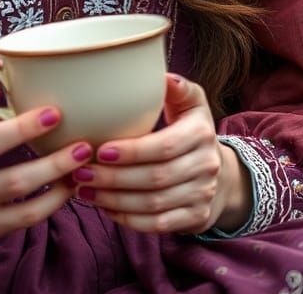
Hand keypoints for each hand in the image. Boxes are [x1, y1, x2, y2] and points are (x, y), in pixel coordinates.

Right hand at [0, 58, 93, 277]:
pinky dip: (54, 202)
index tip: (55, 112)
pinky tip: (71, 183)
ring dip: (59, 182)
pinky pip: (27, 220)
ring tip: (84, 160)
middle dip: (52, 162)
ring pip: (24, 204)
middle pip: (12, 180)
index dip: (22, 129)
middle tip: (83, 143)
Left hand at [70, 74, 251, 234]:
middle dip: (114, 178)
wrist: (221, 173)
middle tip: (80, 173)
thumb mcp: (191, 103)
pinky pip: (159, 225)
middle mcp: (206, 165)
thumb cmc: (190, 130)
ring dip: (115, 201)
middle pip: (155, 178)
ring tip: (84, 191)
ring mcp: (202, 195)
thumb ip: (177, 88)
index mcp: (201, 132)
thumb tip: (163, 77)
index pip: (163, 146)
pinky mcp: (196, 218)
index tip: (100, 150)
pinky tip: (105, 208)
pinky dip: (129, 220)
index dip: (131, 152)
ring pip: (153, 204)